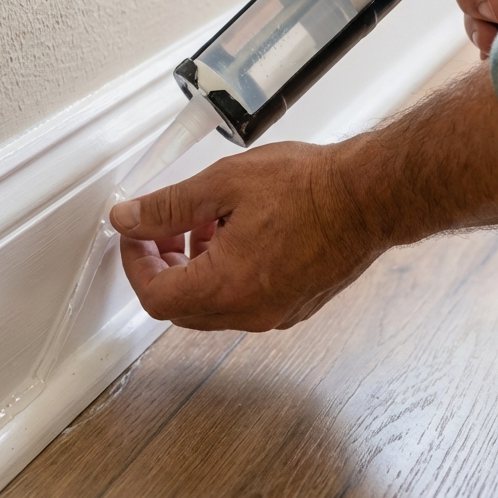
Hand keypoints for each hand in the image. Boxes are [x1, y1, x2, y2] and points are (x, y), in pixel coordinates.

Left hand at [109, 140, 386, 331]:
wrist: (369, 197)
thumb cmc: (308, 187)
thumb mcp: (223, 184)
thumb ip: (168, 206)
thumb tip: (128, 219)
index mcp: (227, 287)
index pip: (155, 295)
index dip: (135, 263)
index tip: (135, 232)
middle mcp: (250, 312)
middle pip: (180, 308)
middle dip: (163, 266)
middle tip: (163, 227)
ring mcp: (276, 313)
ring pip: (212, 306)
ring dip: (194, 269)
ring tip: (206, 221)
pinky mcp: (295, 306)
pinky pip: (243, 302)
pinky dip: (225, 275)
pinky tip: (237, 233)